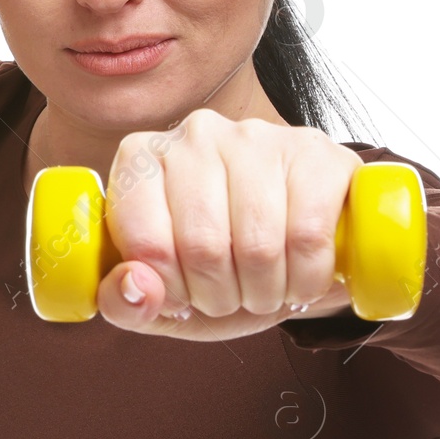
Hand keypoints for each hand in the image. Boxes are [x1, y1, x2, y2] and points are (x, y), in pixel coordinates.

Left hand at [97, 110, 363, 341]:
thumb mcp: (163, 297)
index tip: (185, 296)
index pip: (146, 245)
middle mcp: (195, 134)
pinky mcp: (314, 152)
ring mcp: (257, 136)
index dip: (171, 291)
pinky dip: (308, 278)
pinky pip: (309, 236)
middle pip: (202, 248)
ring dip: (266, 292)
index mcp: (141, 160)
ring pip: (259, 246)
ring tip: (265, 287)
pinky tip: (302, 275)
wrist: (295, 246)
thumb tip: (135, 287)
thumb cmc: (219, 267)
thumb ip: (125, 304)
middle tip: (232, 296)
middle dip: (220, 296)